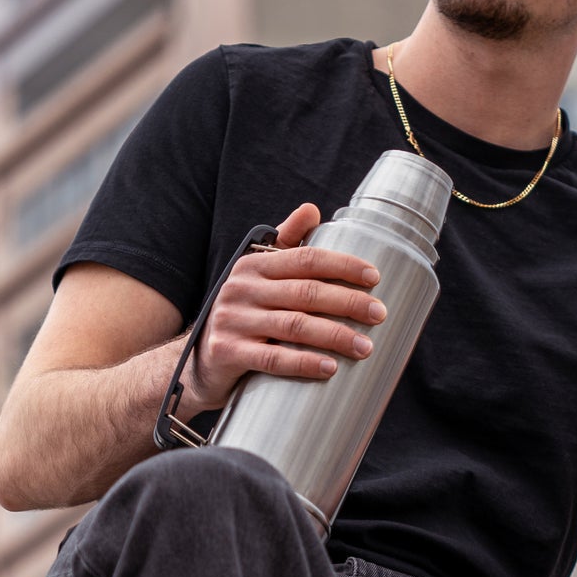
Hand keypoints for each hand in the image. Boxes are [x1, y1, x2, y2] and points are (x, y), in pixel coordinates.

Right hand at [184, 203, 385, 409]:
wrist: (198, 362)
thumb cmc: (243, 316)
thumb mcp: (258, 277)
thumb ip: (285, 244)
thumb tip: (311, 209)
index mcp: (254, 265)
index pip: (306, 259)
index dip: (342, 266)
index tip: (374, 278)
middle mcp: (242, 288)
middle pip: (306, 293)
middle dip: (348, 302)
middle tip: (379, 314)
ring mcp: (233, 321)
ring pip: (295, 326)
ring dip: (335, 336)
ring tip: (365, 346)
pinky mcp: (228, 353)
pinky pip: (273, 359)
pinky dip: (305, 362)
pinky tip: (330, 367)